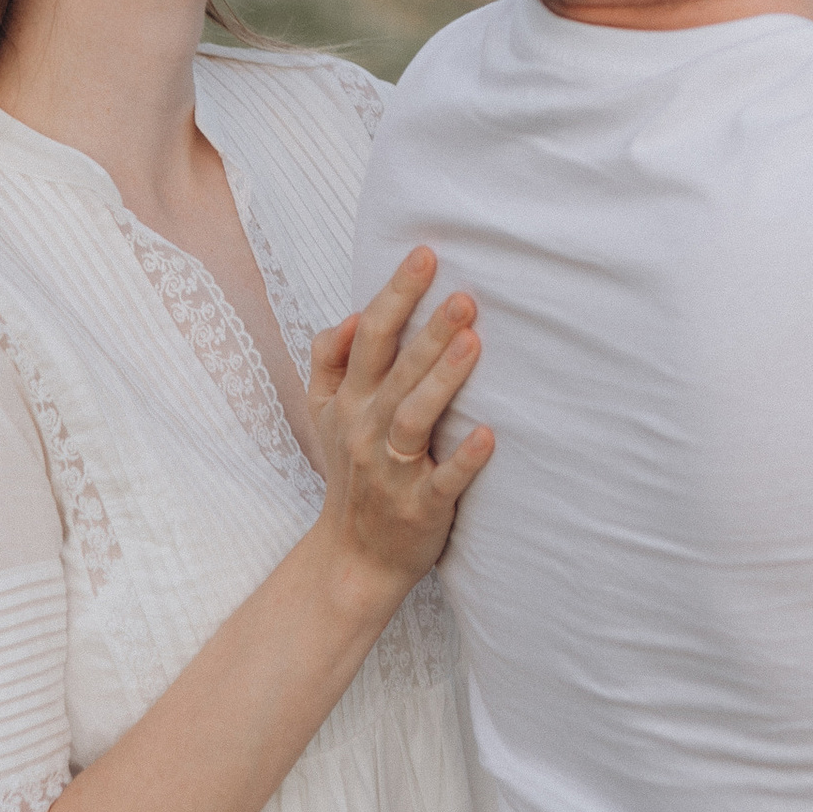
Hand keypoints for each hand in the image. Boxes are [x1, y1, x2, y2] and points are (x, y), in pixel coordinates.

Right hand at [306, 246, 492, 592]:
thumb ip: (328, 361)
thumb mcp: (323, 414)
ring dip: (442, 381)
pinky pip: (442, 481)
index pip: (368, 337)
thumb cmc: (350, 471)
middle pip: (395, 371)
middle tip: (465, 294)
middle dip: (428, 330)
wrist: (352, 556)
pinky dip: (463, 460)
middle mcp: (367, 430)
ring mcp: (392, 471)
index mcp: (348, 401)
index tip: (425, 254)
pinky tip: (489, 435)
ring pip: (414, 418)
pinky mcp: (420, 507)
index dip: (395, 295)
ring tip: (472, 343)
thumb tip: (347, 315)